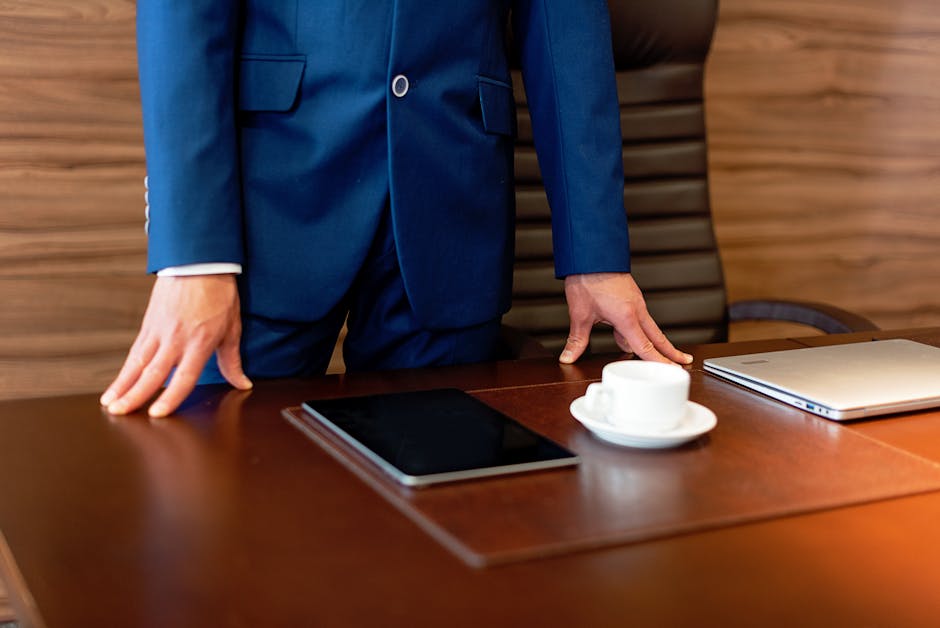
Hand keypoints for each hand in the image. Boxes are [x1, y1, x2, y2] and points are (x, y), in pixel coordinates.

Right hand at [100, 274, 251, 417]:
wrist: (200, 263)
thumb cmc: (219, 294)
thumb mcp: (232, 328)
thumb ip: (232, 360)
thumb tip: (242, 383)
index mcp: (199, 342)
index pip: (184, 376)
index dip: (171, 396)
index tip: (157, 413)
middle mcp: (176, 339)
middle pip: (153, 373)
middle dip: (135, 395)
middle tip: (120, 413)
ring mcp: (159, 331)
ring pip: (136, 363)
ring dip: (122, 385)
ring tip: (109, 404)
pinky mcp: (149, 324)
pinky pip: (135, 351)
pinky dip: (125, 369)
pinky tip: (117, 383)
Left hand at [560, 272, 692, 364]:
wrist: (590, 255)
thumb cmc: (588, 279)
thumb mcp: (580, 314)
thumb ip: (577, 340)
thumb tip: (569, 356)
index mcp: (627, 317)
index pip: (645, 346)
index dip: (658, 361)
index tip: (671, 370)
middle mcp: (636, 310)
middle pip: (657, 336)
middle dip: (670, 351)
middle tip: (683, 361)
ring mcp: (636, 302)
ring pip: (648, 327)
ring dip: (651, 341)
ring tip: (654, 355)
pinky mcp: (631, 296)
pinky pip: (639, 318)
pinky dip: (637, 329)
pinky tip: (623, 335)